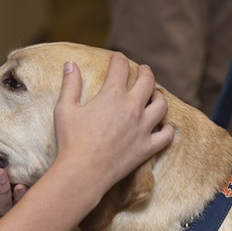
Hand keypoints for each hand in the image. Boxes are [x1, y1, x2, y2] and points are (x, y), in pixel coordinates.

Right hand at [51, 53, 171, 193]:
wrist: (83, 172)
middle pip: (148, 81)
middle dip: (145, 72)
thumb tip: (70, 64)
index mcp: (112, 95)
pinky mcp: (147, 147)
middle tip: (143, 70)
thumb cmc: (71, 141)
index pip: (120, 67)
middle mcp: (132, 108)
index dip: (118, 59)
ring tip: (155, 95)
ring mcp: (143, 128)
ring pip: (162, 105)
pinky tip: (163, 126)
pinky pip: (166, 135)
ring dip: (159, 96)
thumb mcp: (64, 109)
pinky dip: (167, 128)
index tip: (117, 58)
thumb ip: (70, 84)